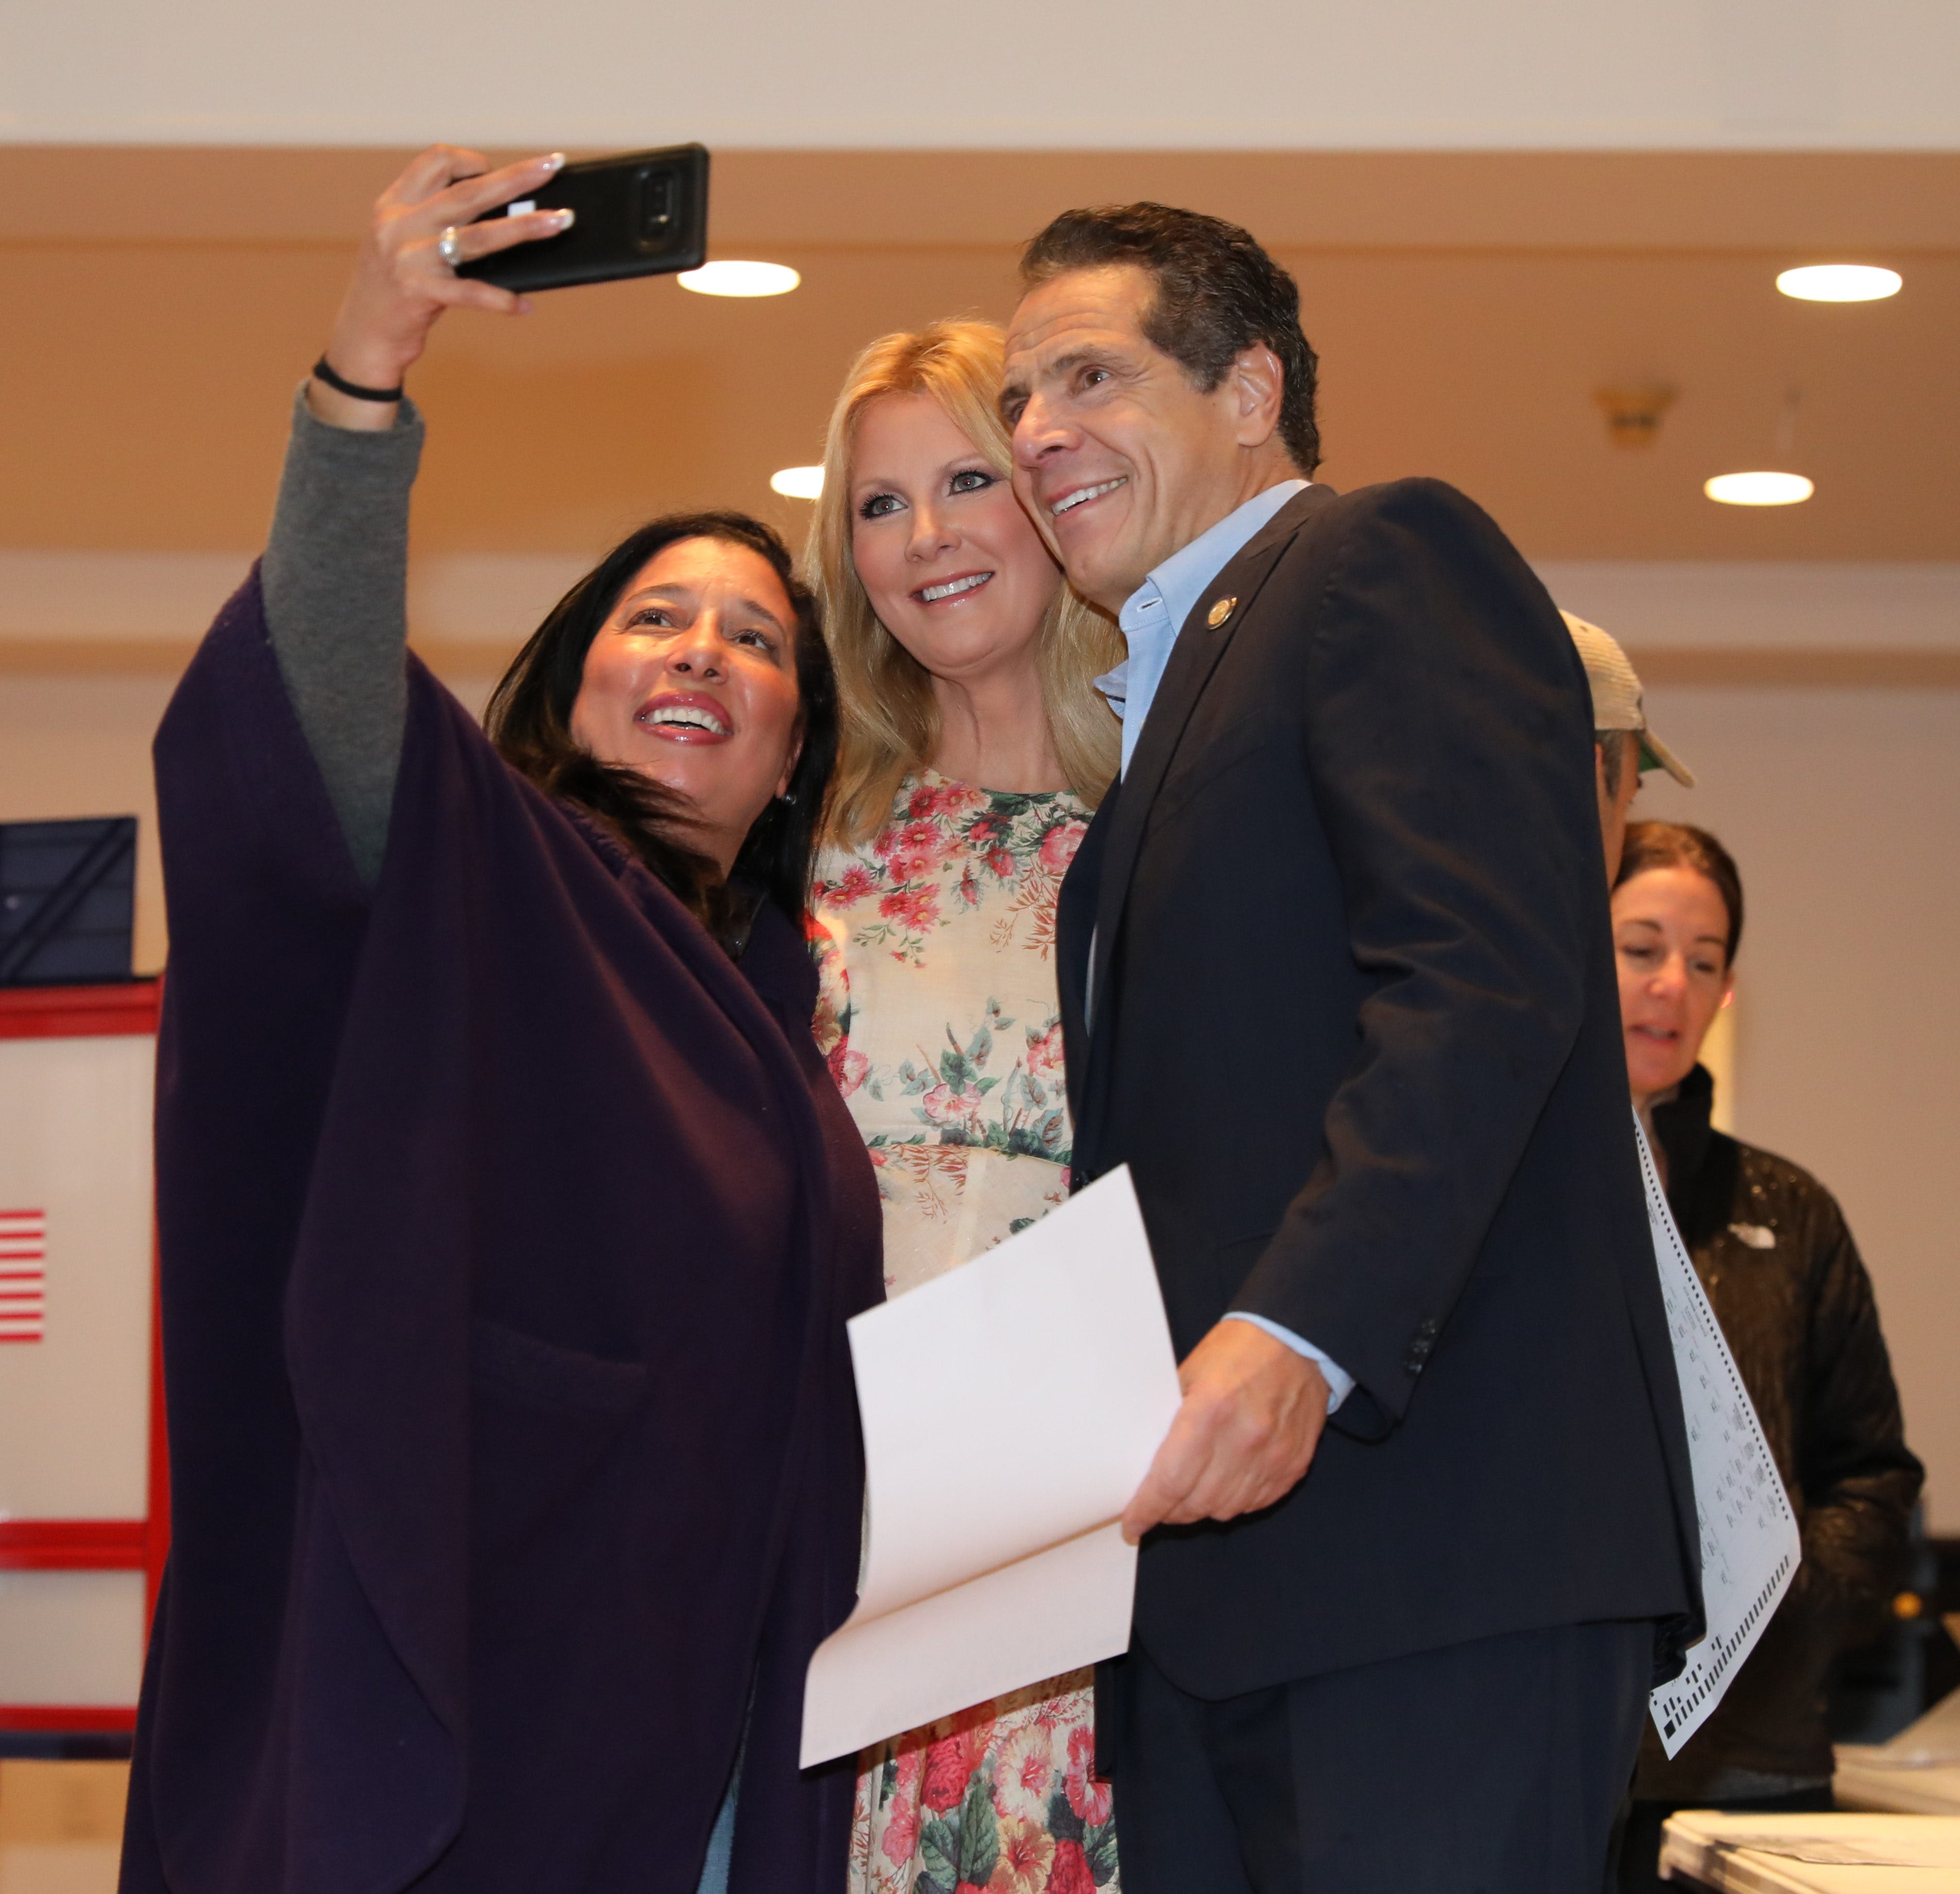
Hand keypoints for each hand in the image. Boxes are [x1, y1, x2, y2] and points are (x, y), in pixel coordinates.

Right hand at [311, 145, 572, 427]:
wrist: (362, 335)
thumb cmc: (396, 288)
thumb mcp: (406, 243)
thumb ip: (439, 223)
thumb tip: (508, 218)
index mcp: (394, 203)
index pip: (435, 161)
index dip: (470, 160)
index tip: (494, 170)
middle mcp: (399, 223)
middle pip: (468, 192)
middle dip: (515, 178)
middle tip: (552, 166)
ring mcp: (408, 258)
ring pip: (478, 236)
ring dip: (524, 228)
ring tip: (559, 222)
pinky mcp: (418, 293)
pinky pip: (470, 293)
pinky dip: (500, 299)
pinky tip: (524, 305)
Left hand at [1120, 1319, 1328, 1543]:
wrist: (1297, 1341)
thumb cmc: (1238, 1351)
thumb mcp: (1189, 1373)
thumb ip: (1169, 1417)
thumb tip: (1144, 1457)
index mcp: (1210, 1411)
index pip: (1170, 1481)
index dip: (1147, 1510)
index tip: (1132, 1524)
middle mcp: (1244, 1439)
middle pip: (1196, 1503)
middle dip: (1170, 1512)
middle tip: (1157, 1507)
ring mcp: (1273, 1456)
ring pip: (1225, 1509)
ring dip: (1200, 1509)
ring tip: (1187, 1498)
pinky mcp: (1293, 1465)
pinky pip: (1256, 1503)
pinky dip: (1234, 1503)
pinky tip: (1222, 1488)